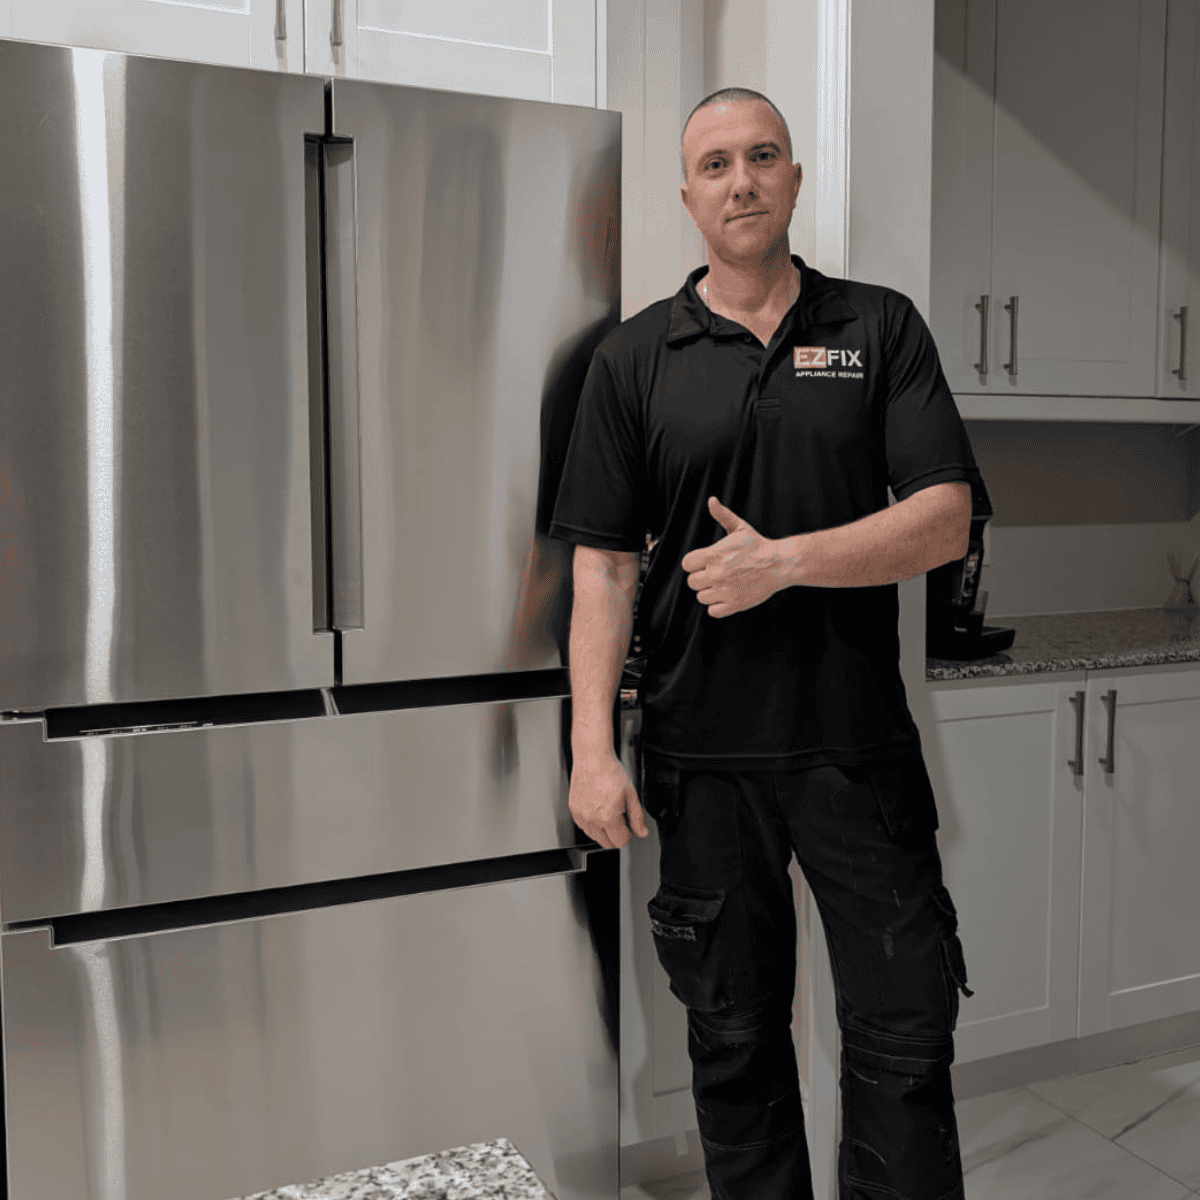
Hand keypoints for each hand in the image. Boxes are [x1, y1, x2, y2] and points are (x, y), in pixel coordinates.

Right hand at [568, 751, 649, 848]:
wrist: (592, 758)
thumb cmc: (610, 771)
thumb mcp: (631, 794)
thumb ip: (637, 817)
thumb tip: (641, 832)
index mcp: (608, 817)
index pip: (620, 841)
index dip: (627, 834)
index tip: (628, 826)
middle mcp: (592, 819)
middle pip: (606, 843)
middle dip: (615, 835)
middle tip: (620, 819)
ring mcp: (580, 816)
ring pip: (594, 837)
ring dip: (602, 831)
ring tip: (608, 812)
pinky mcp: (573, 810)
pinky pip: (583, 827)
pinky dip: (591, 823)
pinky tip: (597, 810)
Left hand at [681, 497, 784, 617]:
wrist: (779, 564)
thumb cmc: (758, 546)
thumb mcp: (739, 528)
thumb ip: (722, 515)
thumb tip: (711, 500)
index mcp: (713, 555)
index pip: (687, 564)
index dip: (694, 563)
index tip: (704, 563)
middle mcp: (716, 574)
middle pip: (692, 582)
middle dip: (701, 578)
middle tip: (714, 574)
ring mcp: (724, 591)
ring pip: (701, 597)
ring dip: (709, 592)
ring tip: (722, 585)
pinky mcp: (734, 604)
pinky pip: (713, 611)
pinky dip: (717, 606)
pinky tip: (726, 596)